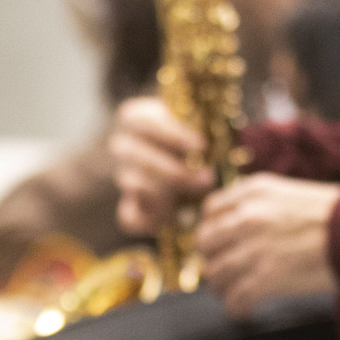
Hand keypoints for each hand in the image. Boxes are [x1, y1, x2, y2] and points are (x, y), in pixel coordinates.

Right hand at [110, 97, 214, 235]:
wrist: (182, 164)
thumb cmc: (194, 139)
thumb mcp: (196, 125)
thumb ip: (201, 125)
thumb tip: (215, 132)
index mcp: (136, 118)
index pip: (144, 122)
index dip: (173, 134)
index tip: (202, 145)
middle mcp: (123, 146)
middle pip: (139, 157)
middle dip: (176, 171)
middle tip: (207, 178)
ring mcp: (123, 177)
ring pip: (136, 185)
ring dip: (168, 193)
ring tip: (198, 195)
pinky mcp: (127, 207)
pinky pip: (130, 217)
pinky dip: (148, 220)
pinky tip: (170, 218)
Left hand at [194, 174, 339, 316]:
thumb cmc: (336, 214)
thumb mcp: (289, 193)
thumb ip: (259, 204)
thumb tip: (241, 224)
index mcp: (252, 192)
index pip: (210, 211)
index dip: (214, 230)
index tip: (222, 243)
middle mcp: (246, 217)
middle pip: (204, 243)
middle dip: (214, 258)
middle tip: (226, 270)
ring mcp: (253, 248)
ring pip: (215, 274)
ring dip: (224, 287)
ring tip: (237, 292)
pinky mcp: (265, 278)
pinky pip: (234, 299)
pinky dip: (237, 308)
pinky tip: (246, 310)